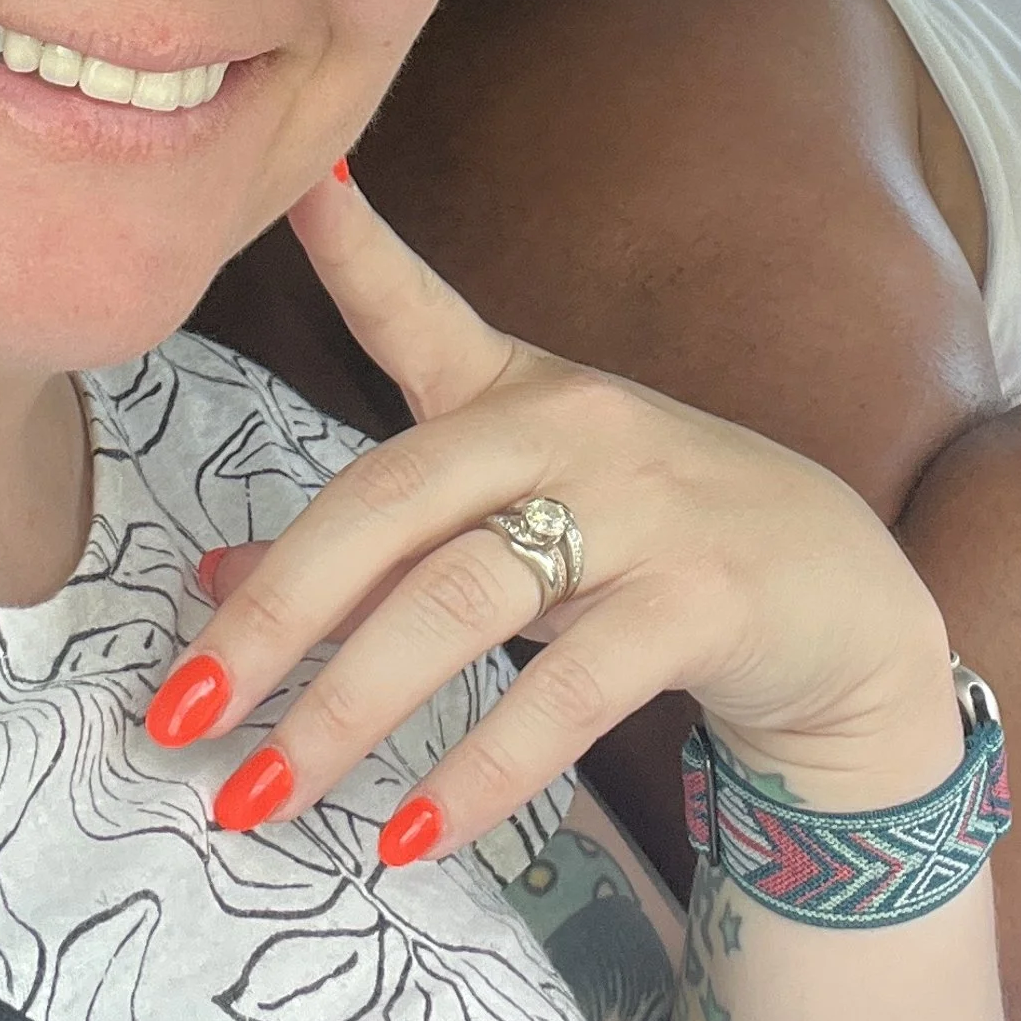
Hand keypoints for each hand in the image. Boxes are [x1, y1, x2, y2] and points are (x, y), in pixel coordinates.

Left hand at [151, 170, 962, 860]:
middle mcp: (571, 427)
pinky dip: (481, 769)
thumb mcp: (513, 526)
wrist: (841, 606)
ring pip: (462, 597)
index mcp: (519, 393)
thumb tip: (217, 589)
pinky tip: (410, 835)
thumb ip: (374, 550)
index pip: (416, 311)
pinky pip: (570, 689)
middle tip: (179, 711)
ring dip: (349, 705)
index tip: (296, 185)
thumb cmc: (651, 550)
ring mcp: (641, 507)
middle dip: (275, 612)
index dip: (353, 246)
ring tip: (262, 793)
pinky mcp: (699, 599)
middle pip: (391, 499)